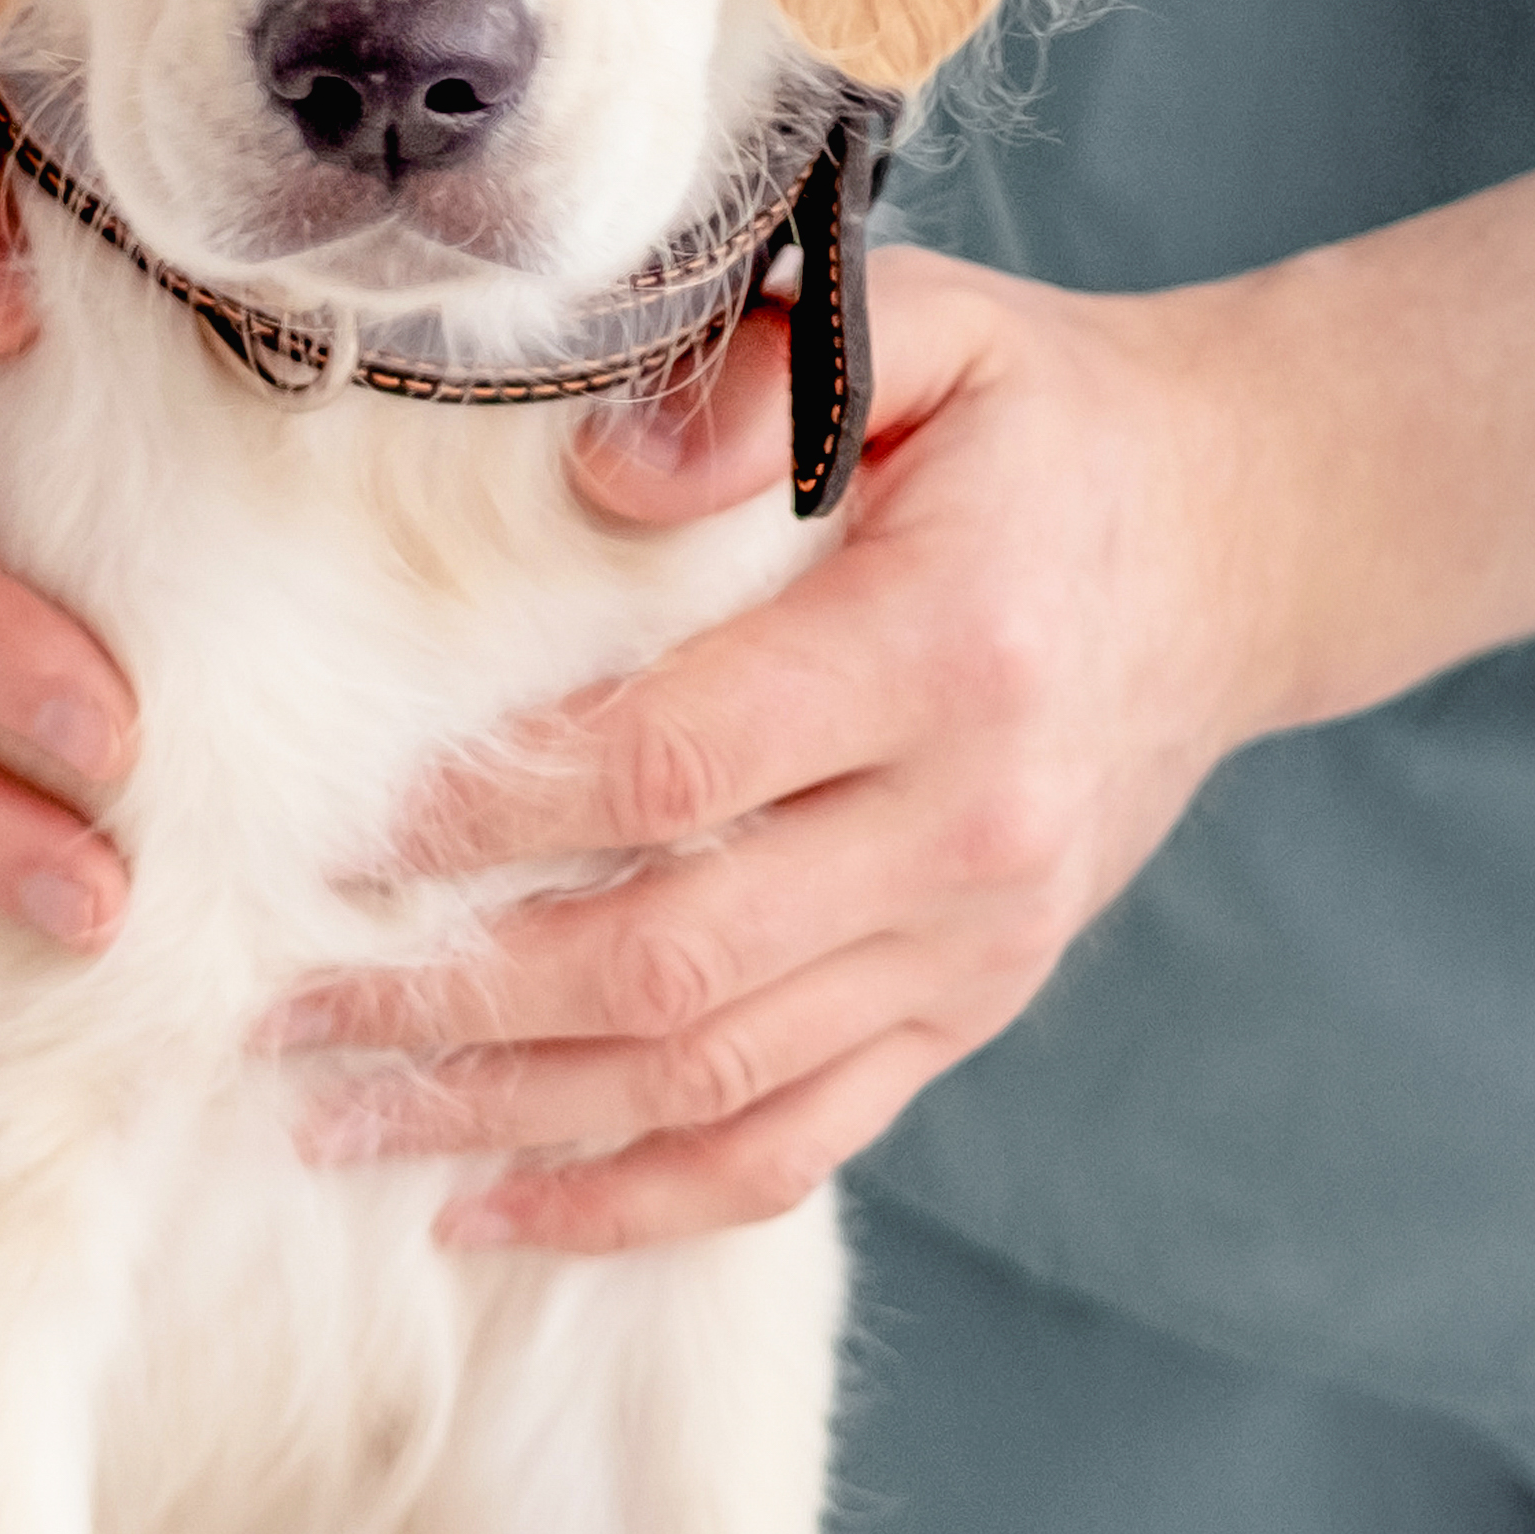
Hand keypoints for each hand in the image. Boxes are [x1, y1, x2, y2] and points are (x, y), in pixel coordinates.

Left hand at [274, 248, 1304, 1250]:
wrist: (1250, 539)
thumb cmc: (1048, 423)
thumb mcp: (937, 328)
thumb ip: (762, 381)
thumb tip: (594, 481)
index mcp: (942, 645)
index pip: (675, 763)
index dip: (495, 815)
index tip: (349, 832)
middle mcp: (967, 820)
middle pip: (669, 961)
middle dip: (454, 1002)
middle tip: (284, 1009)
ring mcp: (977, 937)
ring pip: (712, 1080)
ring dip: (509, 1118)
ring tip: (335, 1121)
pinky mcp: (975, 1002)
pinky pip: (797, 1140)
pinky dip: (641, 1197)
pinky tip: (499, 1205)